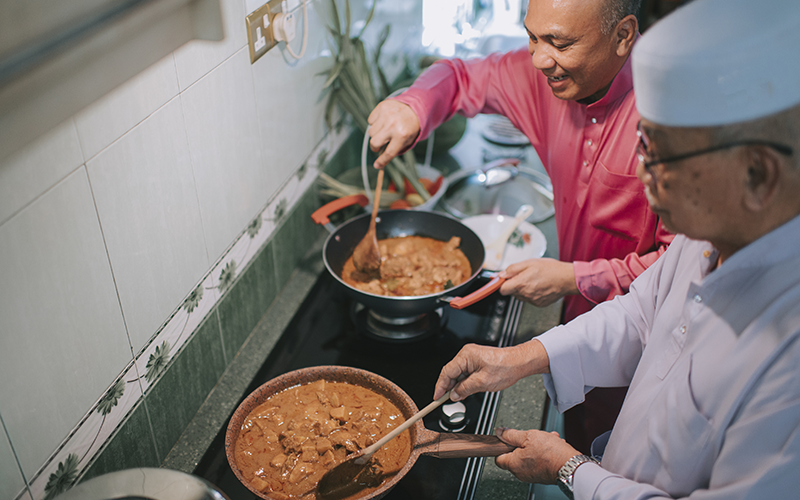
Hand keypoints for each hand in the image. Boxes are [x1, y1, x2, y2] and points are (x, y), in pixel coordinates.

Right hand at [367, 99, 420, 168]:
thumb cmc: (409, 127)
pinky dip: (375, 123)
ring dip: (376, 134)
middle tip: (379, 145)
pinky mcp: (381, 107)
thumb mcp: (407, 141)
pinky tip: (383, 121)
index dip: (381, 161)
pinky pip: (370, 121)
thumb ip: (394, 150)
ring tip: (384, 130)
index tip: (377, 165)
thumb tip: (380, 162)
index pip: (388, 153)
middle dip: (375, 147)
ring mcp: (386, 115)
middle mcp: (393, 125)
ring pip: (371, 132)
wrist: (414, 108)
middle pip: (374, 142)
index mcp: (402, 135)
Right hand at [433, 341, 548, 400]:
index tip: (436, 397)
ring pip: (458, 373)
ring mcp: (472, 357)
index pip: (446, 372)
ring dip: (457, 385)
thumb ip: (465, 389)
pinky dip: (464, 382)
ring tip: (458, 397)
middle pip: (451, 372)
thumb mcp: (482, 383)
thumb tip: (454, 395)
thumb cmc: (505, 368)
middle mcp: (467, 354)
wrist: (519, 363)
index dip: (440, 386)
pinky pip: (465, 372)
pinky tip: (465, 390)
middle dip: (448, 387)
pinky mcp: (477, 361)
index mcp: (466, 356)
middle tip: (445, 400)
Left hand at [494, 428, 579, 483]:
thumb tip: (500, 432)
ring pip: (529, 456)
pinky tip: (552, 445)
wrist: (570, 465)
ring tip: (546, 439)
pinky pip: (539, 461)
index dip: (502, 447)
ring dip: (537, 446)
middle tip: (532, 438)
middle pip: (515, 455)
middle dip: (524, 444)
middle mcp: (521, 473)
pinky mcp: (542, 475)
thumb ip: (511, 434)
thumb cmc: (550, 453)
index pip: (498, 458)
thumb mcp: (528, 436)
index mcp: (514, 464)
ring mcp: (532, 475)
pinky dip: (544, 453)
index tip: (507, 440)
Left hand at [499, 258, 578, 306]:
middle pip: (511, 292)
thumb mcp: (529, 263)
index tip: (504, 279)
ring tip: (534, 280)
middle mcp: (526, 294)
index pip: (502, 289)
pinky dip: (531, 293)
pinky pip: (529, 299)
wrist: (567, 279)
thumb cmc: (551, 269)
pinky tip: (539, 286)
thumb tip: (501, 274)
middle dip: (514, 284)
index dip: (502, 283)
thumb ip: (512, 269)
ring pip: (520, 296)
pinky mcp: (539, 304)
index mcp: (521, 284)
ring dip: (523, 289)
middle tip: (524, 275)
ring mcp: (532, 301)